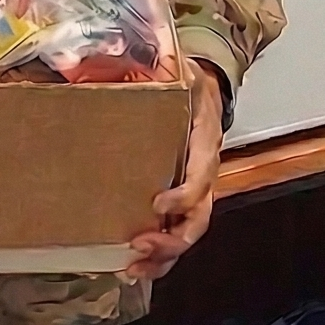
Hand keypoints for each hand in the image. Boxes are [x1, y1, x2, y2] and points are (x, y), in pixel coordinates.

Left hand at [128, 59, 225, 280]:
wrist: (202, 87)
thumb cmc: (187, 79)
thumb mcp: (180, 66)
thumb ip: (157, 64)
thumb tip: (119, 56)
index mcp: (205, 141)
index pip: (203, 175)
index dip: (185, 194)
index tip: (156, 203)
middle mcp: (204, 172)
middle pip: (199, 217)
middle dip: (172, 239)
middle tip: (139, 246)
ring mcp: (193, 191)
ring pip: (188, 233)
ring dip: (163, 257)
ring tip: (132, 268)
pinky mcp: (178, 201)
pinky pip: (173, 234)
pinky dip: (157, 257)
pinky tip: (130, 268)